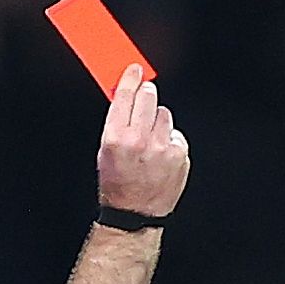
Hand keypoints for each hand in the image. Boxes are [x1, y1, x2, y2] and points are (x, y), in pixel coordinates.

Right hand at [97, 66, 189, 218]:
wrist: (135, 214)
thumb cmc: (117, 183)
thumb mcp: (104, 150)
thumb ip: (115, 121)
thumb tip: (125, 93)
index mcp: (116, 138)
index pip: (125, 95)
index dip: (131, 77)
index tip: (135, 69)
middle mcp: (140, 141)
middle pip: (149, 97)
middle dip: (146, 95)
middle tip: (144, 99)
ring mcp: (163, 149)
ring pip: (165, 114)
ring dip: (158, 120)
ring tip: (150, 139)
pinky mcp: (180, 156)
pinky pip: (176, 133)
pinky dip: (170, 139)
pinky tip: (161, 153)